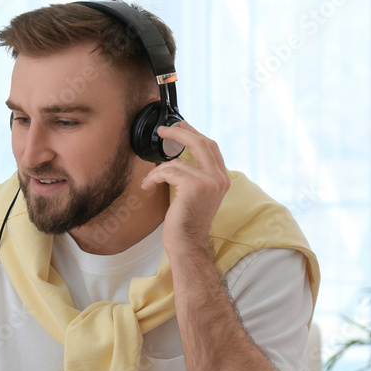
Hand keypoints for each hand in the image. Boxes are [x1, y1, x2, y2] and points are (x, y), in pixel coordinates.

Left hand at [140, 122, 230, 258]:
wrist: (188, 244)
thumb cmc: (187, 223)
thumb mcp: (197, 195)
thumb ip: (196, 176)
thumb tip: (179, 157)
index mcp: (223, 179)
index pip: (211, 147)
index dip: (195, 133)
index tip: (181, 126)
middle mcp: (219, 178)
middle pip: (201, 142)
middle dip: (180, 133)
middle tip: (163, 130)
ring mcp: (208, 182)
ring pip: (177, 161)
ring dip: (158, 171)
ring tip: (150, 182)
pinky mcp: (194, 186)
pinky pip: (168, 171)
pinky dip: (154, 178)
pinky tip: (148, 187)